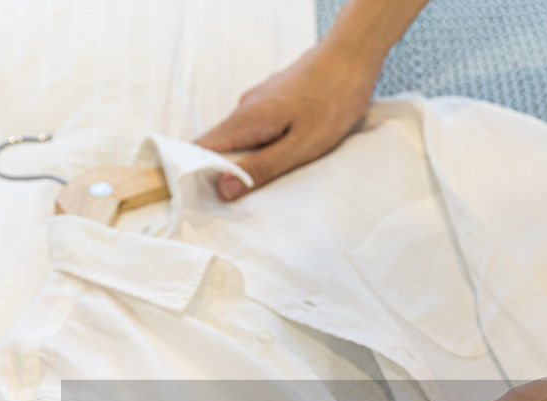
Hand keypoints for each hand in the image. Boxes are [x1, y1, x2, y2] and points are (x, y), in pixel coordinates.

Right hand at [195, 43, 380, 200]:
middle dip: (225, 173)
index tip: (202, 198)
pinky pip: (257, 128)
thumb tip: (223, 190)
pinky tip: (284, 152)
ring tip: (268, 178)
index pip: (200, 149)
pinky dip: (263, 144)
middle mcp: (245, 108)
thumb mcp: (301, 146)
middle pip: (218, 146)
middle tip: (242, 199)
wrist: (352, 55)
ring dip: (248, 159)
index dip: (195, 174)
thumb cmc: (333, 100)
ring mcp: (258, 101)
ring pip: (240, 138)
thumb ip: (262, 167)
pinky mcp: (273, 99)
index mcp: (245, 121)